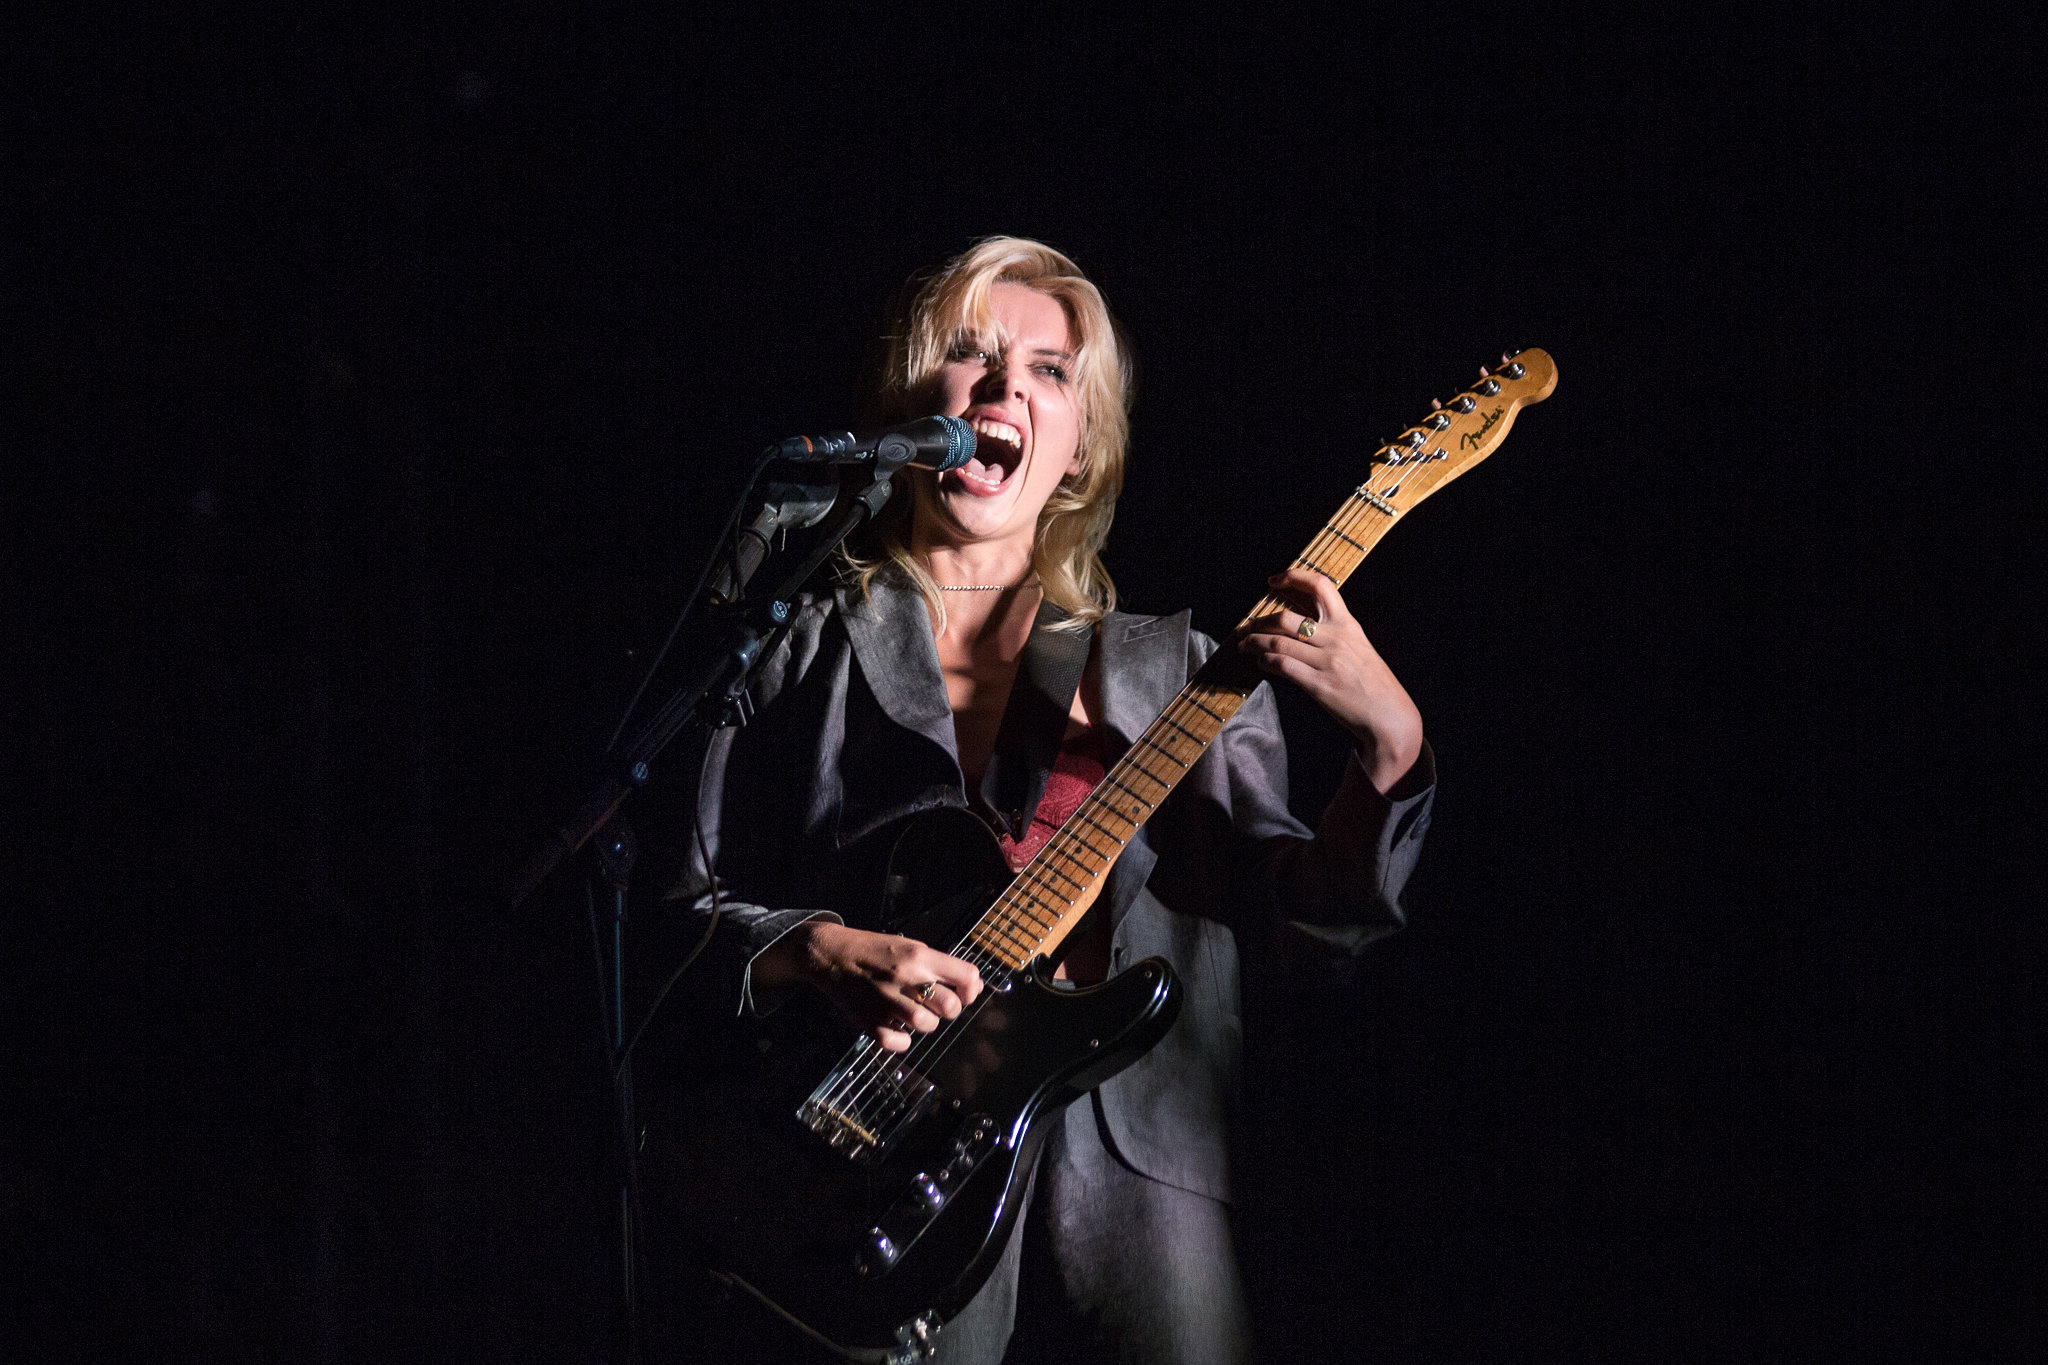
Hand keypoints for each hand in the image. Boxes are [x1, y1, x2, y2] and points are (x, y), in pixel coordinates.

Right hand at [753, 921, 984, 1053]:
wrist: (830, 955)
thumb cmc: (873, 950)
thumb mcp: (908, 946)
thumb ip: (938, 965)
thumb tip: (973, 986)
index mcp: (918, 955)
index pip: (965, 975)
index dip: (972, 988)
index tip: (965, 993)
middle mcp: (905, 977)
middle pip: (950, 1006)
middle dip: (950, 1009)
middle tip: (937, 1005)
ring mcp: (886, 1001)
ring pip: (927, 1024)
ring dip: (927, 1023)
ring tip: (915, 1014)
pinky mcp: (869, 1021)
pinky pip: (899, 1043)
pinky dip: (903, 1041)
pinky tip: (897, 1029)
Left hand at [1237, 568, 1423, 793]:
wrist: (1389, 715)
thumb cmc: (1373, 682)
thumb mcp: (1359, 647)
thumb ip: (1334, 633)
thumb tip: (1301, 625)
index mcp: (1348, 624)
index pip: (1320, 586)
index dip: (1293, 577)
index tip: (1273, 580)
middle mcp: (1337, 639)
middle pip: (1286, 618)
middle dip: (1258, 622)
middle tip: (1246, 627)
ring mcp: (1327, 662)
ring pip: (1278, 642)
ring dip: (1254, 642)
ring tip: (1245, 646)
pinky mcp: (1319, 685)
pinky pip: (1283, 665)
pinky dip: (1266, 661)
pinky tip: (1262, 663)